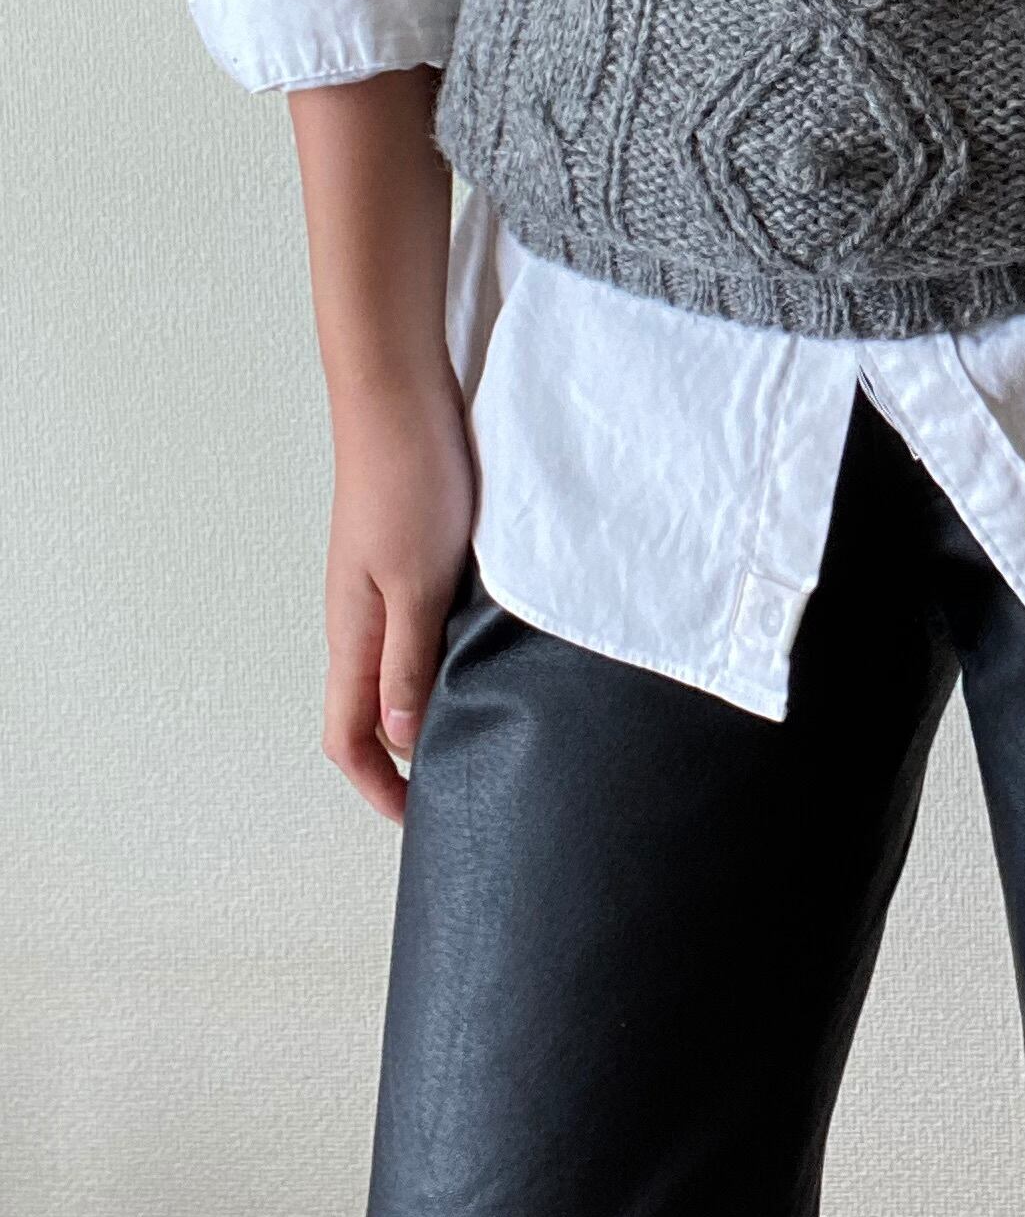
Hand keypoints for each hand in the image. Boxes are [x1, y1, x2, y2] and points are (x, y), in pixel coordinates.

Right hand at [320, 362, 476, 823]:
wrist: (401, 395)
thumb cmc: (408, 480)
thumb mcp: (416, 580)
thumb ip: (408, 659)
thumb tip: (401, 738)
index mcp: (352, 633)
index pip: (348, 739)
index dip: (381, 788)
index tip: (423, 822)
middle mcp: (358, 619)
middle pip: (367, 714)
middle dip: (404, 762)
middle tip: (463, 785)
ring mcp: (379, 587)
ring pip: (394, 672)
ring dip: (426, 709)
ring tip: (481, 731)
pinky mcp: (406, 557)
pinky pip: (414, 631)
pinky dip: (439, 661)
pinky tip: (485, 655)